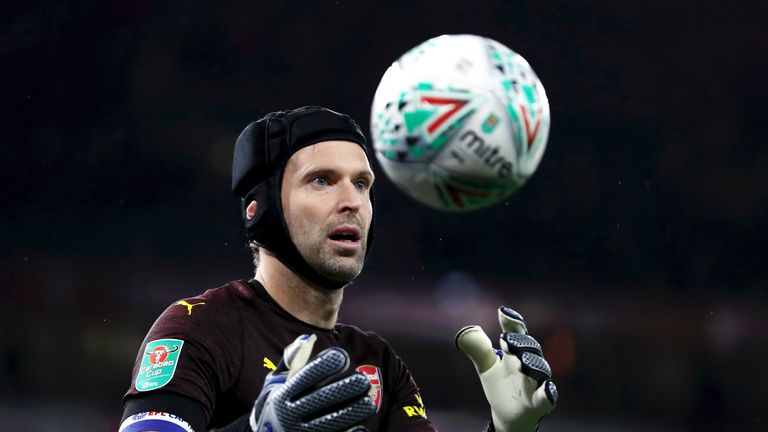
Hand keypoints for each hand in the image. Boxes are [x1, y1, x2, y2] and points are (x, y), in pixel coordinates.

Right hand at [249, 334, 375, 431]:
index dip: (324, 366)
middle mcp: (288, 415)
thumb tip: (308, 338)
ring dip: (351, 413)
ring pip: (329, 422)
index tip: (342, 355)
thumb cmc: (275, 402)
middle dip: (343, 390)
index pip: (304, 378)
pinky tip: (361, 428)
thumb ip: (291, 360)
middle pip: (319, 400)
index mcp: (282, 395)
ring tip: (368, 403)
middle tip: (363, 380)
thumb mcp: (275, 382)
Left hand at [455, 306, 557, 431]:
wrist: (508, 415)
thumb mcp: (486, 366)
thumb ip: (478, 349)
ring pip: (540, 369)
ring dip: (532, 363)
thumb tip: (466, 331)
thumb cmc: (501, 385)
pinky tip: (547, 387)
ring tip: (521, 361)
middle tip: (506, 340)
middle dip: (520, 343)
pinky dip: (548, 391)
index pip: (517, 332)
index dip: (512, 321)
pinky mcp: (540, 402)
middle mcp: (530, 363)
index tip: (502, 312)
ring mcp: (537, 382)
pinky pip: (548, 396)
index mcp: (516, 351)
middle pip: (530, 348)